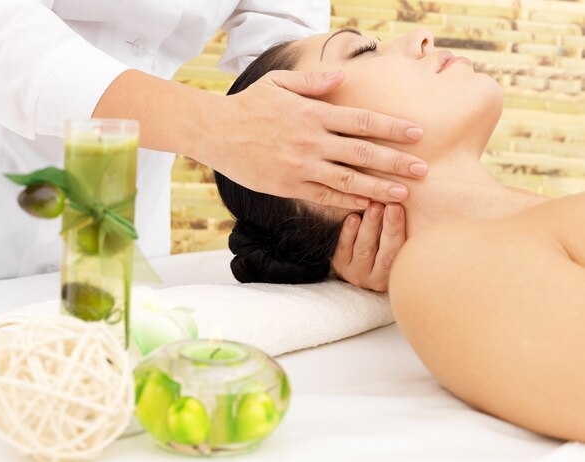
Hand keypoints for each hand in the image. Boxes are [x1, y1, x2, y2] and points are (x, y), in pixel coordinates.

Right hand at [210, 70, 426, 208]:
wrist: (216, 132)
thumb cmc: (249, 106)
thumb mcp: (279, 83)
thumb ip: (313, 81)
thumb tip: (341, 78)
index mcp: (314, 113)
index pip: (363, 121)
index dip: (392, 128)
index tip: (417, 134)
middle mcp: (312, 141)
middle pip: (363, 152)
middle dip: (396, 161)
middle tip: (424, 169)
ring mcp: (302, 166)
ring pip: (348, 179)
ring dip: (379, 187)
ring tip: (404, 194)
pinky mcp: (290, 186)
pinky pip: (324, 196)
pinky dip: (347, 201)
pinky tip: (366, 206)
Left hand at [331, 203, 405, 291]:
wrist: (356, 262)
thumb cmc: (387, 244)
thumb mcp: (402, 243)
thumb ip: (410, 231)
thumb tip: (453, 208)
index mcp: (398, 274)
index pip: (402, 253)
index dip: (401, 230)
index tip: (401, 208)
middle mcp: (377, 279)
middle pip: (385, 253)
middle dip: (388, 227)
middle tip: (389, 203)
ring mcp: (356, 274)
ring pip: (364, 250)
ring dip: (369, 226)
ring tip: (373, 204)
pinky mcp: (339, 267)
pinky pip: (343, 250)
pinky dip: (348, 233)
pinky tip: (352, 217)